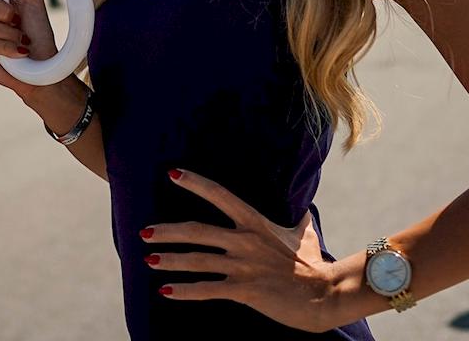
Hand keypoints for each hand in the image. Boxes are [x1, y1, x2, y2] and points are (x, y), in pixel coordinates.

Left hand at [141, 169, 350, 330]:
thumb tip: (306, 208)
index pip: (220, 195)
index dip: (195, 183)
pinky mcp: (244, 290)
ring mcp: (243, 266)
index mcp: (255, 223)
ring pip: (196, 260)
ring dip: (169, 259)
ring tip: (147, 259)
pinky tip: (165, 291)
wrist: (325, 294)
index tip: (172, 173)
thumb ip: (299, 220)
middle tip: (143, 232)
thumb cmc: (314, 265)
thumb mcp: (305, 234)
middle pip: (196, 231)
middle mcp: (245, 241)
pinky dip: (183, 291)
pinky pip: (207, 289)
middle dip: (167, 231)